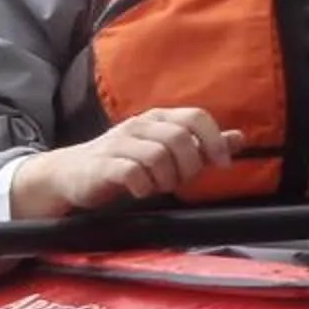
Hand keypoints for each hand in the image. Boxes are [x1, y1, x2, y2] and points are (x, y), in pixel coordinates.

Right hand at [10, 106, 240, 219]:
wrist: (68, 174)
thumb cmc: (123, 163)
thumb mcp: (165, 151)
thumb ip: (201, 146)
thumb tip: (240, 139)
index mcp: (158, 119)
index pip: (196, 117)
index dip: (214, 140)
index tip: (222, 164)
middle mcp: (139, 126)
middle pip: (180, 138)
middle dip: (190, 165)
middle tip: (180, 181)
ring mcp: (119, 144)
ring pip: (158, 155)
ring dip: (166, 178)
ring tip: (157, 186)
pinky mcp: (102, 165)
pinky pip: (133, 172)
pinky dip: (144, 186)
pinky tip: (139, 191)